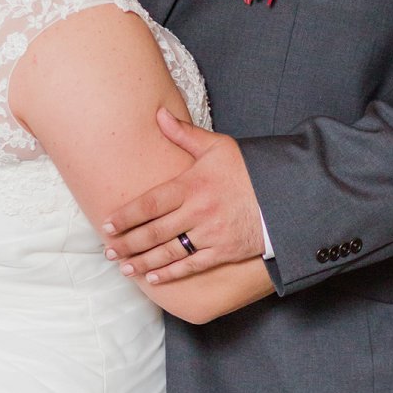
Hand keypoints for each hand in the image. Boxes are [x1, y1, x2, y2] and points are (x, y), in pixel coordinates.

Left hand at [103, 109, 264, 282]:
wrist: (285, 196)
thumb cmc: (249, 169)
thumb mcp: (218, 147)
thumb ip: (184, 134)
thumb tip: (158, 114)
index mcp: (193, 185)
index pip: (150, 204)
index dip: (126, 216)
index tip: (107, 225)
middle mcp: (198, 212)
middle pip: (154, 232)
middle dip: (127, 244)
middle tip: (109, 251)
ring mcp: (211, 234)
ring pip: (169, 252)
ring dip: (143, 262)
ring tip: (124, 267)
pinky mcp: (224, 251)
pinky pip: (191, 266)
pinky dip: (171, 274)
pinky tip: (153, 278)